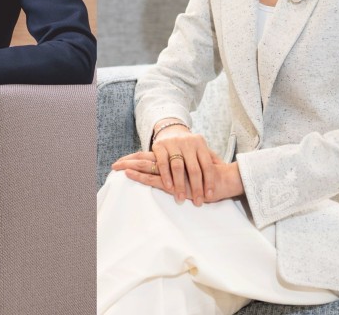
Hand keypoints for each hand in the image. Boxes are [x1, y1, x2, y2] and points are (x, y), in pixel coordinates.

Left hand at [111, 149, 243, 202]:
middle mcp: (171, 161)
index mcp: (174, 158)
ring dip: (132, 168)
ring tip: (117, 169)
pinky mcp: (174, 182)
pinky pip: (154, 178)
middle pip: (146, 159)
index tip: (122, 161)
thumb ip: (183, 169)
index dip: (136, 158)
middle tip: (114, 165)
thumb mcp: (194, 171)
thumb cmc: (209, 177)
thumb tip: (172, 173)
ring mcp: (172, 170)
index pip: (151, 156)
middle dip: (129, 162)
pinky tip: (130, 174)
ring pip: (147, 167)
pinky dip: (141, 176)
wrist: (224, 180)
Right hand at [147, 124, 218, 203]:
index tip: (209, 196)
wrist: (170, 130)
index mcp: (200, 144)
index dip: (209, 182)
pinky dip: (166, 176)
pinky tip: (169, 187)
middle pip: (193, 168)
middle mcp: (187, 142)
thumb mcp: (201, 149)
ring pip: (178, 166)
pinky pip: (163, 163)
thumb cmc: (188, 146)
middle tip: (198, 202)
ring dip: (180, 184)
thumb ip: (212, 159)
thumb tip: (227, 170)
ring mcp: (172, 143)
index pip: (207, 165)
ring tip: (181, 198)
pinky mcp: (159, 146)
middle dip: (196, 187)